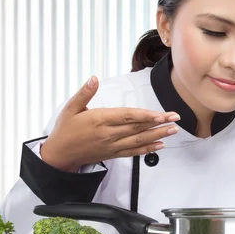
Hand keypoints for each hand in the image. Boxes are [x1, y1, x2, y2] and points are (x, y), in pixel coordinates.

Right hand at [41, 76, 179, 171]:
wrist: (59, 155)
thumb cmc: (65, 130)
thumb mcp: (70, 108)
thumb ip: (84, 93)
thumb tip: (93, 79)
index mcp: (99, 120)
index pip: (127, 117)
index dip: (145, 116)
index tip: (160, 114)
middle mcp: (108, 134)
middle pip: (138, 128)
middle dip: (159, 123)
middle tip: (175, 118)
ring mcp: (112, 145)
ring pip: (138, 140)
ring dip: (158, 135)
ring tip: (173, 130)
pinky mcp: (113, 154)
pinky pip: (133, 152)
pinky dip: (148, 149)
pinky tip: (160, 144)